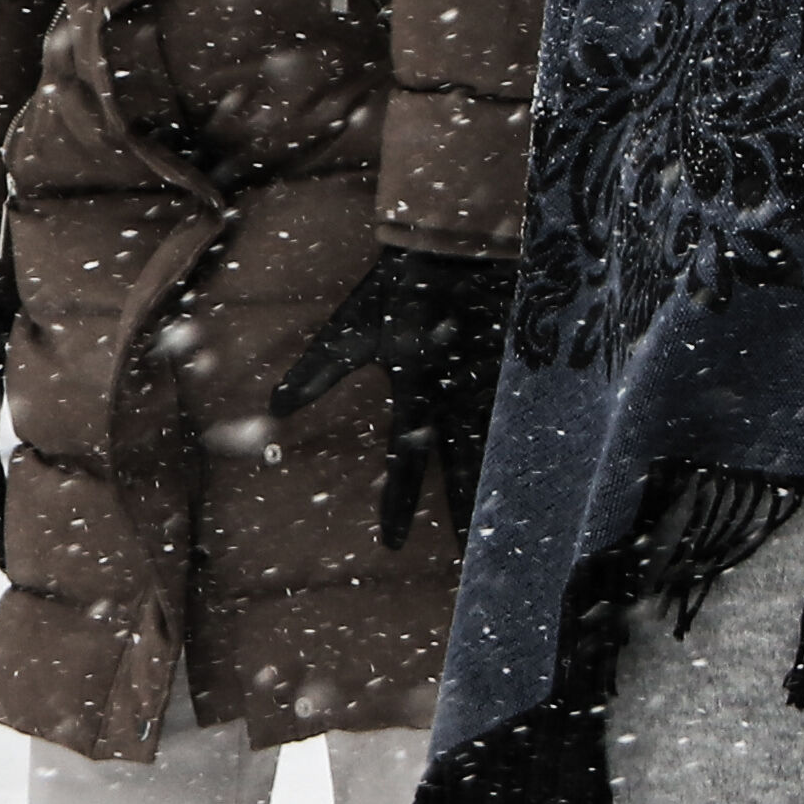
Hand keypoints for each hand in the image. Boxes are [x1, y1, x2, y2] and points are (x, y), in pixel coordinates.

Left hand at [271, 243, 518, 548]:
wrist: (455, 242)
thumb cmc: (397, 286)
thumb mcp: (350, 330)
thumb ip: (317, 371)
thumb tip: (275, 407)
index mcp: (416, 390)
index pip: (404, 463)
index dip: (395, 504)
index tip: (391, 545)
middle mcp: (456, 395)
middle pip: (464, 470)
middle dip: (467, 516)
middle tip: (472, 560)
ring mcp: (490, 384)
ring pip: (497, 451)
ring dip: (500, 491)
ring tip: (505, 532)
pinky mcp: (515, 369)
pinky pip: (521, 422)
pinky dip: (524, 453)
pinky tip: (529, 475)